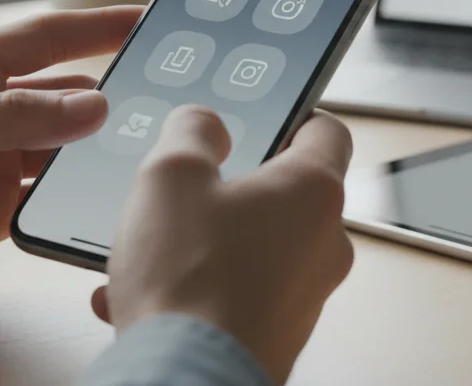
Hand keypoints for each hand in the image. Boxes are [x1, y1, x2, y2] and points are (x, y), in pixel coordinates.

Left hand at [0, 7, 141, 325]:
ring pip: (63, 148)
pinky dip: (76, 198)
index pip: (44, 38)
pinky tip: (105, 200)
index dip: (97, 26)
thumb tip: (92, 106)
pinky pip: (48, 198)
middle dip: (111, 96)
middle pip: (64, 95)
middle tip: (167, 101)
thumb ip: (10, 118)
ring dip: (97, 151)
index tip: (148, 19)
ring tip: (146, 153)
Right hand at [95, 105, 354, 383]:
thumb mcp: (170, 174)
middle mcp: (324, 243)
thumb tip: (203, 122)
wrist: (185, 378)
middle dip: (231, 187)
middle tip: (190, 185)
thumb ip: (192, 130)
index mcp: (314, 191)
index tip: (269, 112)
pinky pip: (238, 293)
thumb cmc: (189, 283)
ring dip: (204, 243)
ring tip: (152, 249)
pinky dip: (197, 288)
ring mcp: (305, 295)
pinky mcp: (277, 334)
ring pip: (255, 247)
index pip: (328, 129)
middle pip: (285, 193)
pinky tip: (144, 295)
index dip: (295, 113)